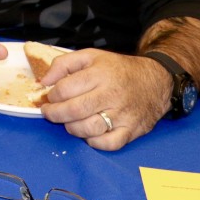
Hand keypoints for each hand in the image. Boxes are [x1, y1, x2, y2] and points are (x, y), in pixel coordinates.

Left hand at [38, 49, 172, 150]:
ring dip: (72, 128)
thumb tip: (44, 81)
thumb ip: (63, 64)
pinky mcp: (131, 130)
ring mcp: (122, 114)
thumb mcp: (90, 56)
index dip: (51, 95)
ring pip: (89, 129)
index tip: (50, 97)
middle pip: (74, 110)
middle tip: (50, 113)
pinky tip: (89, 133)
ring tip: (69, 122)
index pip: (65, 88)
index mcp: (99, 74)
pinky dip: (94, 142)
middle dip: (55, 114)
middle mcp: (111, 94)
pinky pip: (108, 143)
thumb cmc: (118, 70)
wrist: (155, 81)